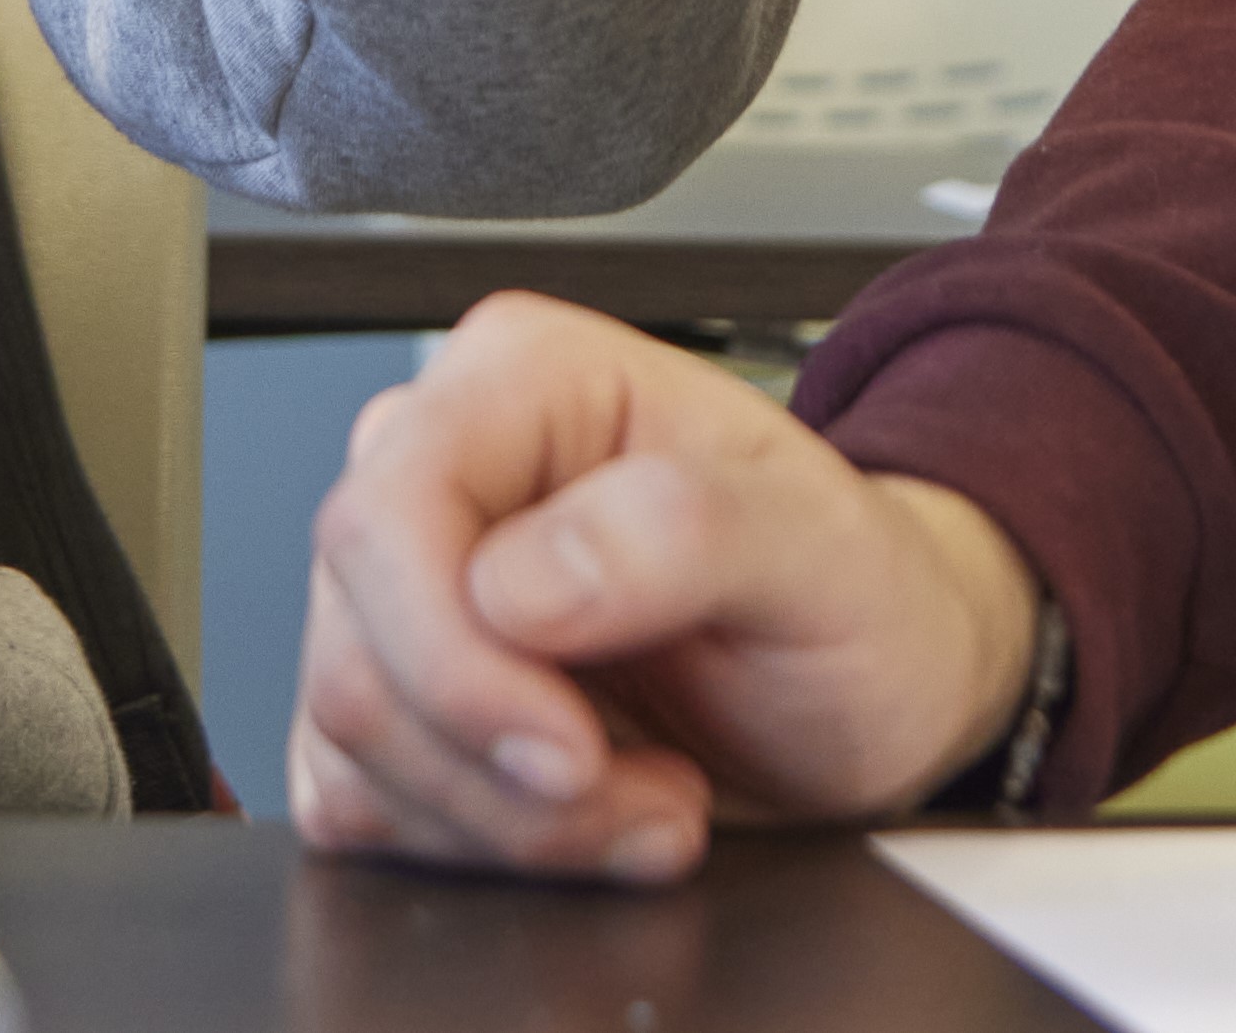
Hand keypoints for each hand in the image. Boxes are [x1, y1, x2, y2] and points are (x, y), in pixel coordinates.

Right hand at [292, 294, 1040, 879]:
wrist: (882, 693)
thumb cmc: (860, 598)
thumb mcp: (827, 555)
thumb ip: (687, 531)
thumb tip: (522, 583)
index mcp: (524, 381)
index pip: (383, 518)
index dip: (450, 659)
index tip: (570, 752)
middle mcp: (446, 473)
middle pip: (358, 656)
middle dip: (500, 772)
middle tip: (648, 793)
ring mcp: (413, 596)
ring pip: (353, 748)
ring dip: (510, 825)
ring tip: (653, 804)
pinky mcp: (408, 706)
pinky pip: (359, 807)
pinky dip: (482, 852)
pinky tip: (595, 824)